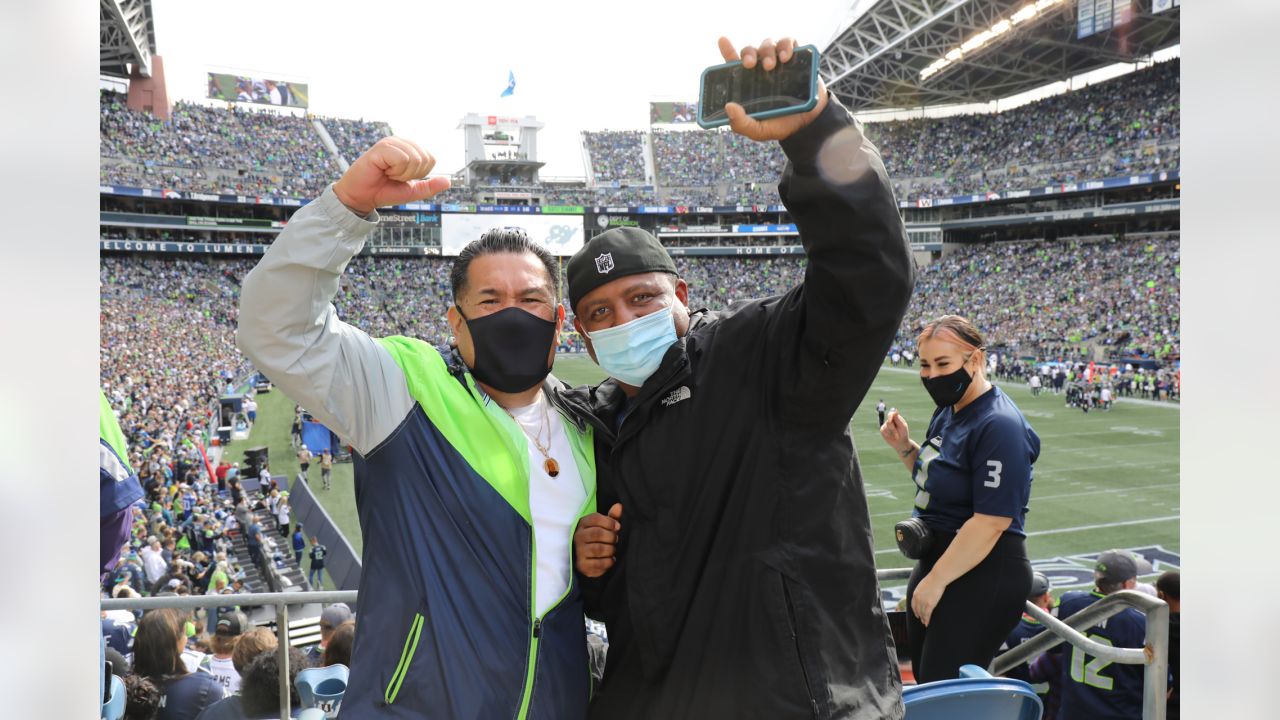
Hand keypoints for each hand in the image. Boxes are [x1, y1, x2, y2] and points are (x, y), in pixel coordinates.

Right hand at [332, 137, 451, 214]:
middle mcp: (401, 142)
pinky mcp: (381, 147)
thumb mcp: (412, 191)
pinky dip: (395, 171)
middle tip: (394, 176)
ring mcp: (391, 142)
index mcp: (409, 148)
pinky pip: (402, 159)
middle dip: (411, 175)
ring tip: (387, 173)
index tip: (402, 177)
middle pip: (425, 158)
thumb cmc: (384, 190)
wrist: (362, 197)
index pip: (431, 159)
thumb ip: (429, 186)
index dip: (420, 174)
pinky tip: (382, 170)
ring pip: (414, 159)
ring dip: (402, 174)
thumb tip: (448, 181)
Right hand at [574, 503, 622, 577]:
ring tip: (613, 550)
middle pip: (598, 533)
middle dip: (611, 537)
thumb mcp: (605, 526)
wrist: (589, 560)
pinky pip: (600, 563)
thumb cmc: (599, 539)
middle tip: (616, 540)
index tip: (617, 527)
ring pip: (599, 549)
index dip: (610, 522)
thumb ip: (612, 517)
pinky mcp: (582, 565)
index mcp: (583, 523)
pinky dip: (609, 561)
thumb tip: (619, 506)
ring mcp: (579, 551)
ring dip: (611, 549)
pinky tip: (611, 559)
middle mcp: (578, 536)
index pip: (595, 518)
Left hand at [717, 36, 828, 141]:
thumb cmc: (780, 124)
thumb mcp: (757, 131)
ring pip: (768, 44)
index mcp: (748, 83)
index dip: (727, 49)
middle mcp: (761, 69)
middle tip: (750, 65)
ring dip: (767, 51)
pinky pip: (789, 42)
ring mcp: (779, 62)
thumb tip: (728, 106)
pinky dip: (786, 45)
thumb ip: (741, 123)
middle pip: (750, 51)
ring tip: (771, 66)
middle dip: (748, 53)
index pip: (733, 63)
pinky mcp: (797, 58)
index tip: (722, 40)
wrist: (809, 124)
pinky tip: (786, 57)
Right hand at [880, 409, 910, 453]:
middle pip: (888, 421)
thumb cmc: (903, 433)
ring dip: (891, 433)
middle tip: (897, 435)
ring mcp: (885, 425)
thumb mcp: (902, 426)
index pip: (891, 413)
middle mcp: (890, 420)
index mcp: (896, 417)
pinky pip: (883, 431)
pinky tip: (891, 437)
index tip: (890, 420)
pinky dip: (888, 435)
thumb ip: (898, 419)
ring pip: (886, 427)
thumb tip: (895, 411)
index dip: (890, 416)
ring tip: (896, 436)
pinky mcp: (882, 430)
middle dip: (893, 429)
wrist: (901, 443)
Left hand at [911, 573, 945, 626]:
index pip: (913, 604)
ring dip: (923, 619)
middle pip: (917, 610)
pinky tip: (927, 623)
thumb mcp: (923, 584)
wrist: (937, 578)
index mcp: (915, 593)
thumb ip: (922, 590)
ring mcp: (923, 602)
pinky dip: (927, 619)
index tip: (916, 614)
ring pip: (922, 613)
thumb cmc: (932, 579)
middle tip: (921, 620)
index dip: (915, 610)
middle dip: (919, 615)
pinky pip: (927, 614)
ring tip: (924, 623)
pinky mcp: (930, 604)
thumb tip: (924, 592)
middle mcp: (918, 599)